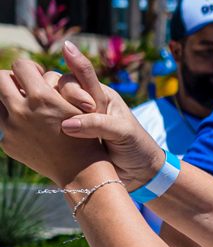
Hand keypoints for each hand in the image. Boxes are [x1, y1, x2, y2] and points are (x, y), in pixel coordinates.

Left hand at [0, 57, 107, 184]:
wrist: (83, 173)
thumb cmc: (88, 135)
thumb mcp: (80, 103)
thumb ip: (56, 80)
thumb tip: (47, 55)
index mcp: (42, 97)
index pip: (21, 65)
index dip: (29, 68)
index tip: (37, 75)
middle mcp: (21, 111)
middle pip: (0, 78)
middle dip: (12, 79)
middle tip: (26, 87)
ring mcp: (11, 129)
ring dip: (8, 98)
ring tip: (24, 105)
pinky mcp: (7, 143)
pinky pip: (3, 124)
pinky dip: (14, 123)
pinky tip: (31, 131)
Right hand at [54, 42, 166, 189]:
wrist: (137, 172)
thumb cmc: (136, 147)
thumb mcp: (123, 132)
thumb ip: (99, 125)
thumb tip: (66, 126)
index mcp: (100, 95)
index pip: (81, 74)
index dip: (76, 81)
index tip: (88, 106)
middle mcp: (83, 102)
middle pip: (58, 84)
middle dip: (61, 95)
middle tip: (82, 117)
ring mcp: (70, 117)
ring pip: (47, 101)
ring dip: (48, 109)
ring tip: (64, 129)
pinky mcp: (62, 134)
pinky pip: (45, 123)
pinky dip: (40, 124)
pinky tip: (42, 133)